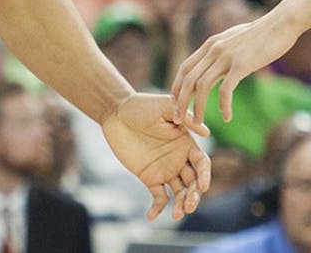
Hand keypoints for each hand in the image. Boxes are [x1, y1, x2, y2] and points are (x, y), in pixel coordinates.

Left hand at [101, 93, 209, 220]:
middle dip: (194, 196)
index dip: (204, 176)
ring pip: (180, 193)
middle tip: (189, 205)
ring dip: (181, 205)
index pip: (202, 164)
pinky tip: (151, 216)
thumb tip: (207, 132)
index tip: (202, 186)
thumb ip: (183, 117)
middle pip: (193, 183)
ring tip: (178, 215)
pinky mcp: (150, 177)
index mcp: (187, 144)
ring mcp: (165, 170)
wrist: (115, 113)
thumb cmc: (140, 105)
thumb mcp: (163, 105)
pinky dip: (158, 208)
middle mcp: (180, 160)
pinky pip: (159, 196)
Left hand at [172, 18, 295, 124]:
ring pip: (202, 85)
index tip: (176, 102)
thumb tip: (216, 60)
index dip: (177, 86)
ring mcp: (226, 57)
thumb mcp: (233, 39)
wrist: (280, 24)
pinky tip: (226, 117)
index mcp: (210, 45)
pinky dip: (223, 105)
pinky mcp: (241, 65)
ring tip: (199, 123)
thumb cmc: (260, 34)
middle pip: (188, 78)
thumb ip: (221, 50)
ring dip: (197, 107)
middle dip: (181, 100)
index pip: (185, 67)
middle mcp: (213, 50)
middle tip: (179, 119)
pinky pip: (225, 89)